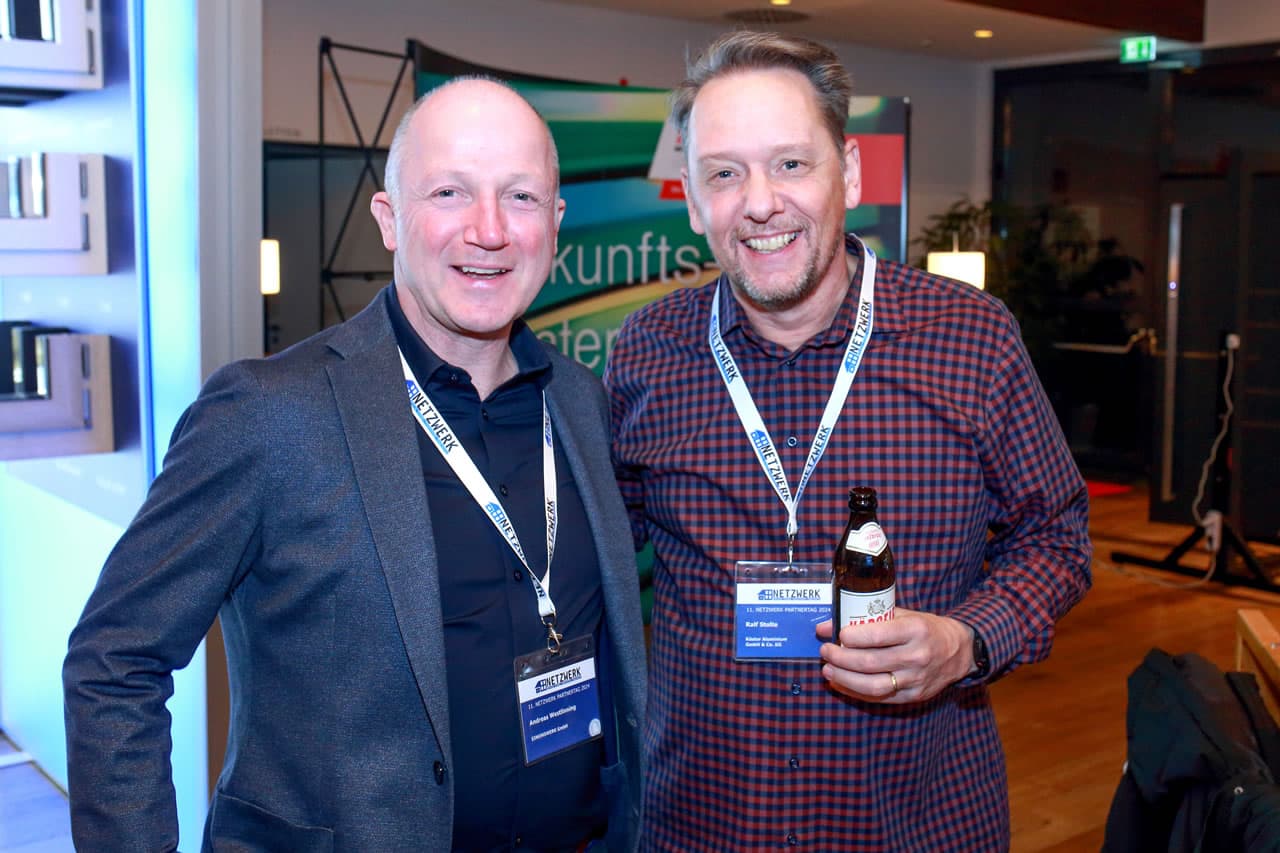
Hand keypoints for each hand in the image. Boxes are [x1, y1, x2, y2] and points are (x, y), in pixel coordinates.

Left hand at [816, 608, 974, 703]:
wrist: (959, 651)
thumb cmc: (925, 629)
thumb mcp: (903, 615)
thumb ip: (868, 619)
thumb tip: (827, 626)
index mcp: (916, 630)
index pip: (878, 636)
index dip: (852, 637)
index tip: (837, 634)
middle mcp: (917, 656)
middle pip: (870, 662)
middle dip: (841, 658)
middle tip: (825, 651)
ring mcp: (916, 680)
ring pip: (873, 685)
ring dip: (844, 679)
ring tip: (828, 670)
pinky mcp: (914, 696)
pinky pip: (880, 698)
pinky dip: (856, 692)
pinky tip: (841, 683)